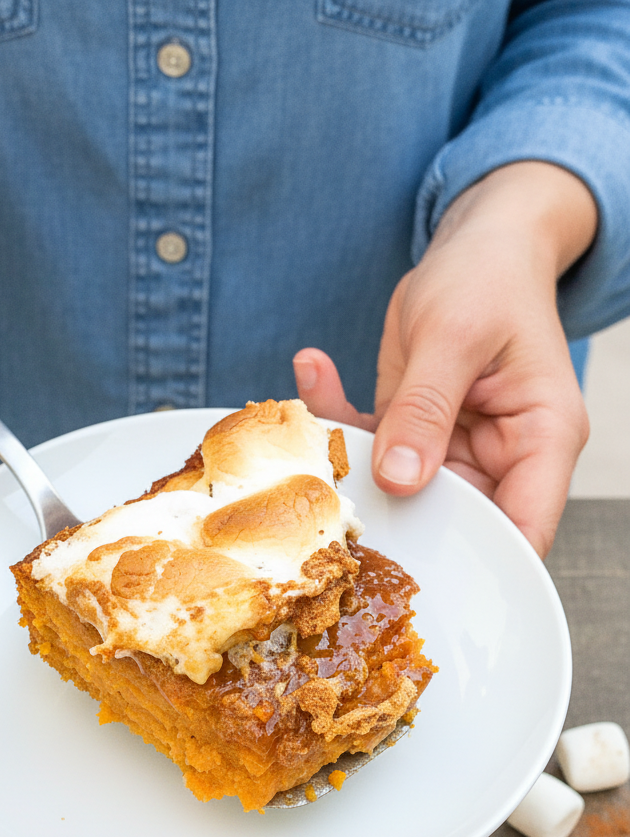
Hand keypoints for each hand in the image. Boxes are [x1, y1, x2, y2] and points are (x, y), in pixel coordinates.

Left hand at [294, 161, 597, 555]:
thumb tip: (399, 478)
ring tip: (314, 425)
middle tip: (333, 504)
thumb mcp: (455, 335)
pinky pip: (371, 451)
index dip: (483, 562)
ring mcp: (454, 452)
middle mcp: (502, 457)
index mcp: (541, 439)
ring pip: (400, 492)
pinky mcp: (413, 437)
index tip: (422, 571)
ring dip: (351, 466)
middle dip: (394, 519)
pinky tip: (314, 372)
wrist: (477, 246)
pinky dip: (337, 423)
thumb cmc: (490, 278)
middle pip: (454, 523)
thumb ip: (425, 409)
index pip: (525, 527)